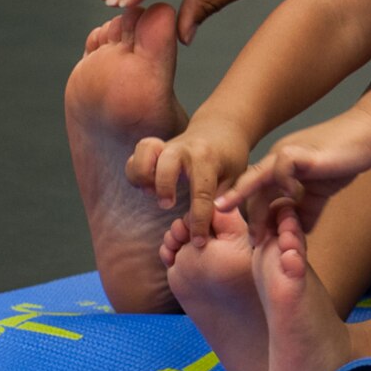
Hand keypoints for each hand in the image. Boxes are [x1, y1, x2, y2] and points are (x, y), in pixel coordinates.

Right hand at [124, 126, 251, 241]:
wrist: (221, 128)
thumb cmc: (229, 158)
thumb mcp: (236, 177)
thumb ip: (223, 200)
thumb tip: (210, 227)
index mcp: (208, 158)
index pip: (202, 193)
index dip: (199, 221)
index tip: (198, 241)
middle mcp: (185, 149)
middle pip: (167, 163)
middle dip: (164, 187)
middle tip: (168, 205)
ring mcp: (168, 146)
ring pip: (145, 151)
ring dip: (143, 175)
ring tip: (151, 193)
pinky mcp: (155, 150)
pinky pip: (135, 156)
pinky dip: (135, 173)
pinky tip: (146, 188)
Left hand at [215, 114, 370, 241]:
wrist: (367, 131)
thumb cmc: (344, 157)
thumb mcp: (321, 189)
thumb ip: (309, 208)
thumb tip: (302, 231)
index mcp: (279, 168)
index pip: (256, 193)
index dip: (255, 216)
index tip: (257, 239)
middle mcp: (277, 159)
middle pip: (251, 189)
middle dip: (251, 217)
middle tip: (254, 242)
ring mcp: (288, 153)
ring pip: (257, 177)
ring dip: (255, 207)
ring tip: (256, 232)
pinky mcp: (304, 152)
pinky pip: (282, 166)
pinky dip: (283, 183)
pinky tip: (292, 198)